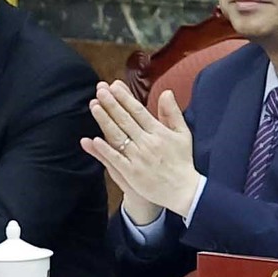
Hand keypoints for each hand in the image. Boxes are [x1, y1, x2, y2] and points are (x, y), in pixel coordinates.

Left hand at [82, 83, 201, 220]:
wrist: (183, 191)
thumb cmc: (182, 160)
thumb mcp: (182, 134)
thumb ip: (172, 112)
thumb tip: (166, 92)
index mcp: (159, 132)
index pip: (138, 111)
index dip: (125, 98)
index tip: (114, 86)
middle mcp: (147, 143)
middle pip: (126, 120)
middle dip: (112, 104)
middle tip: (100, 90)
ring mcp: (138, 158)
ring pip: (118, 136)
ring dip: (105, 121)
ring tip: (94, 106)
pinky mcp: (132, 173)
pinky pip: (116, 159)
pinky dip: (105, 149)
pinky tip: (94, 140)